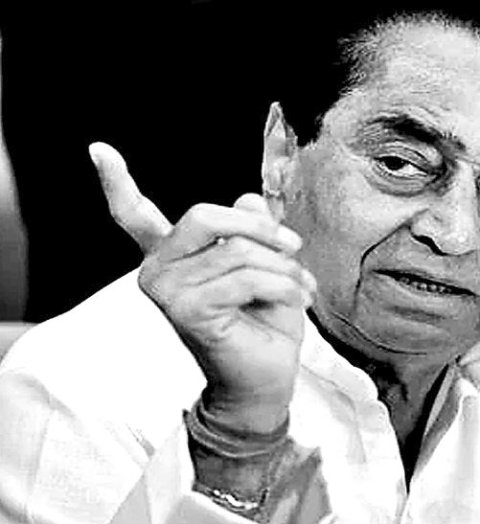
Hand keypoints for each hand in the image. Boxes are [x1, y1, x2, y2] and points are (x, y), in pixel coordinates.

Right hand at [88, 136, 312, 434]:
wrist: (265, 381)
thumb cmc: (263, 324)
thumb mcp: (266, 265)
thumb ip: (253, 231)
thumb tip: (249, 197)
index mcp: (173, 257)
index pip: (134, 216)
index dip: (116, 183)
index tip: (97, 149)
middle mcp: (158, 271)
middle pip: (205, 216)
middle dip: (260, 228)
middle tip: (294, 247)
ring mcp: (167, 292)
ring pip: (238, 251)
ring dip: (283, 268)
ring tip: (301, 287)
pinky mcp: (187, 311)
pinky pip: (247, 278)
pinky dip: (284, 286)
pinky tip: (297, 300)